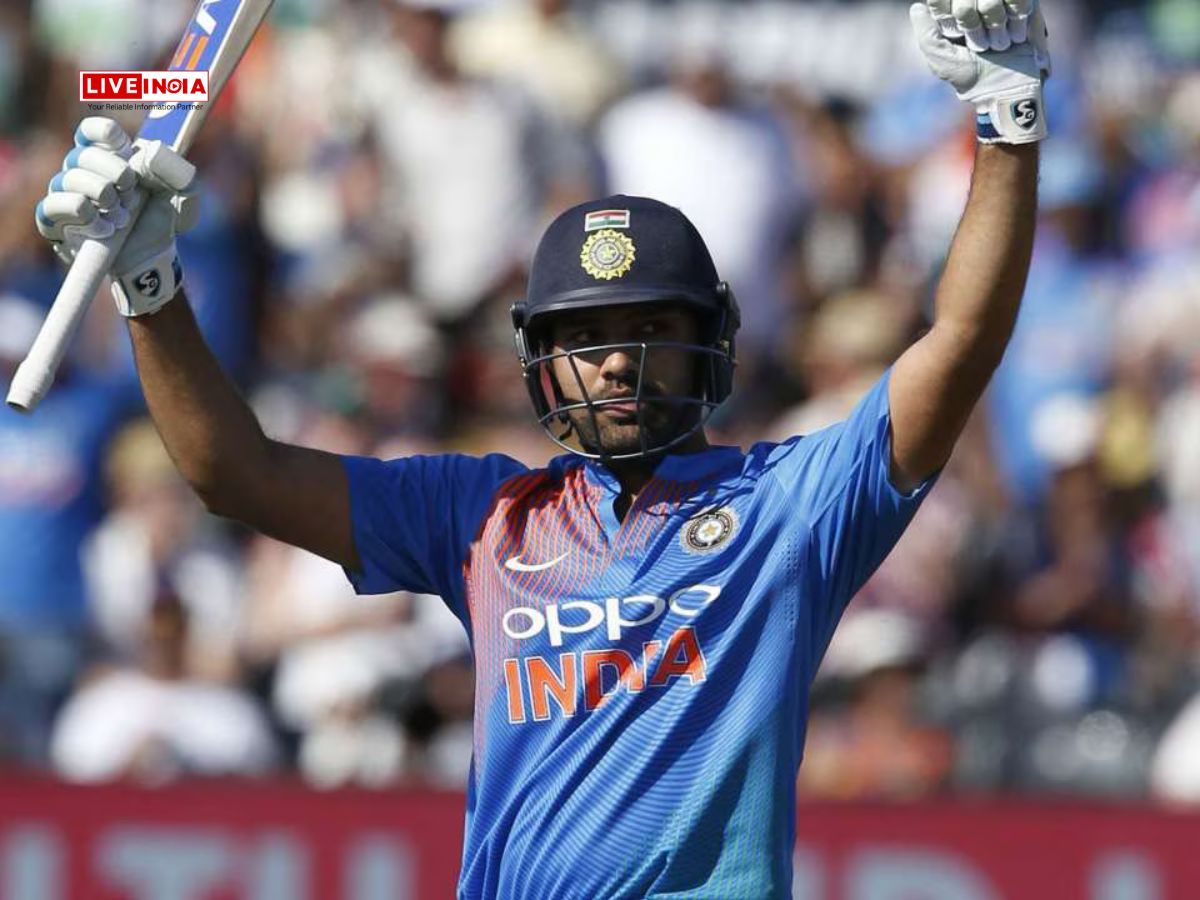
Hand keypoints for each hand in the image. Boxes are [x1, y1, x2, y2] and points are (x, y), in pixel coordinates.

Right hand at [35, 117, 199, 316]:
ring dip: (104, 198)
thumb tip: (153, 154)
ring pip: (71, 178)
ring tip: (123, 217)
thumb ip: (180, 173)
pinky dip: (86, 216)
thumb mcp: (183, 198)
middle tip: (132, 195)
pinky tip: (105, 229)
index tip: (124, 147)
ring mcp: (64, 192)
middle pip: (83, 154)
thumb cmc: (160, 222)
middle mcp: (81, 169)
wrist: (150, 258)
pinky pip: (55, 205)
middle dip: (116, 174)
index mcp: (109, 156)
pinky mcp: (52, 218)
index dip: (104, 134)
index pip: (91, 131)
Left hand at [911, 1, 1050, 144]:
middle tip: (980, 47)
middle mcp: (977, 2)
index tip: (956, 36)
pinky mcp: (1024, 4)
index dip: (953, 15)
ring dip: (996, 23)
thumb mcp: (940, 58)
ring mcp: (1001, 1)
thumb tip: (917, 7)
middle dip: (974, 24)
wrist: (1006, 86)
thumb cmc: (968, 74)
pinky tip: (1014, 38)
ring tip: (997, 45)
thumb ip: (925, 33)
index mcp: (953, 11)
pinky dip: (1016, 19)